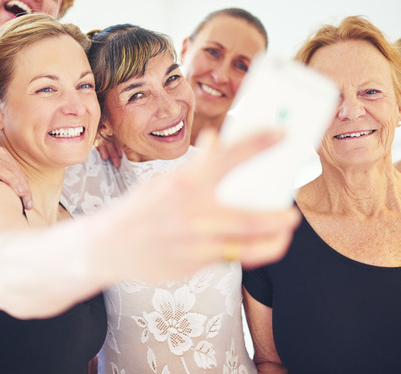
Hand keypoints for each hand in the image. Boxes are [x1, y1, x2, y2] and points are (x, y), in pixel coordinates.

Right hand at [96, 129, 299, 282]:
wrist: (107, 247)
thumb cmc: (139, 210)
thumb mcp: (162, 181)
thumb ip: (195, 167)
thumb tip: (216, 141)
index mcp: (184, 183)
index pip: (228, 157)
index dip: (258, 144)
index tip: (282, 136)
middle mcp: (191, 214)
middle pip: (248, 216)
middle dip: (278, 216)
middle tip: (292, 212)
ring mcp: (193, 243)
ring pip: (246, 245)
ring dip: (273, 240)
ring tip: (284, 233)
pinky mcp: (192, 265)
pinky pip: (228, 257)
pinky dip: (245, 250)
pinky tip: (256, 245)